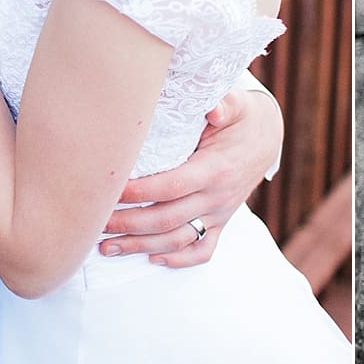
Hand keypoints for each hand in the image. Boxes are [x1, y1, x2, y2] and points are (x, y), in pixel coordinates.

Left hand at [98, 84, 282, 266]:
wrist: (266, 137)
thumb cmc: (240, 118)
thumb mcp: (236, 105)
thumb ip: (224, 105)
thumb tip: (211, 109)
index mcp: (215, 169)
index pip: (171, 187)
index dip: (139, 192)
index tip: (110, 190)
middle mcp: (218, 197)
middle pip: (168, 219)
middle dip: (128, 224)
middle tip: (96, 223)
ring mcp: (221, 213)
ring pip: (179, 239)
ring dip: (141, 246)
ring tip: (107, 247)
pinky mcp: (222, 223)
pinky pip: (203, 250)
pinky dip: (178, 259)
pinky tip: (152, 259)